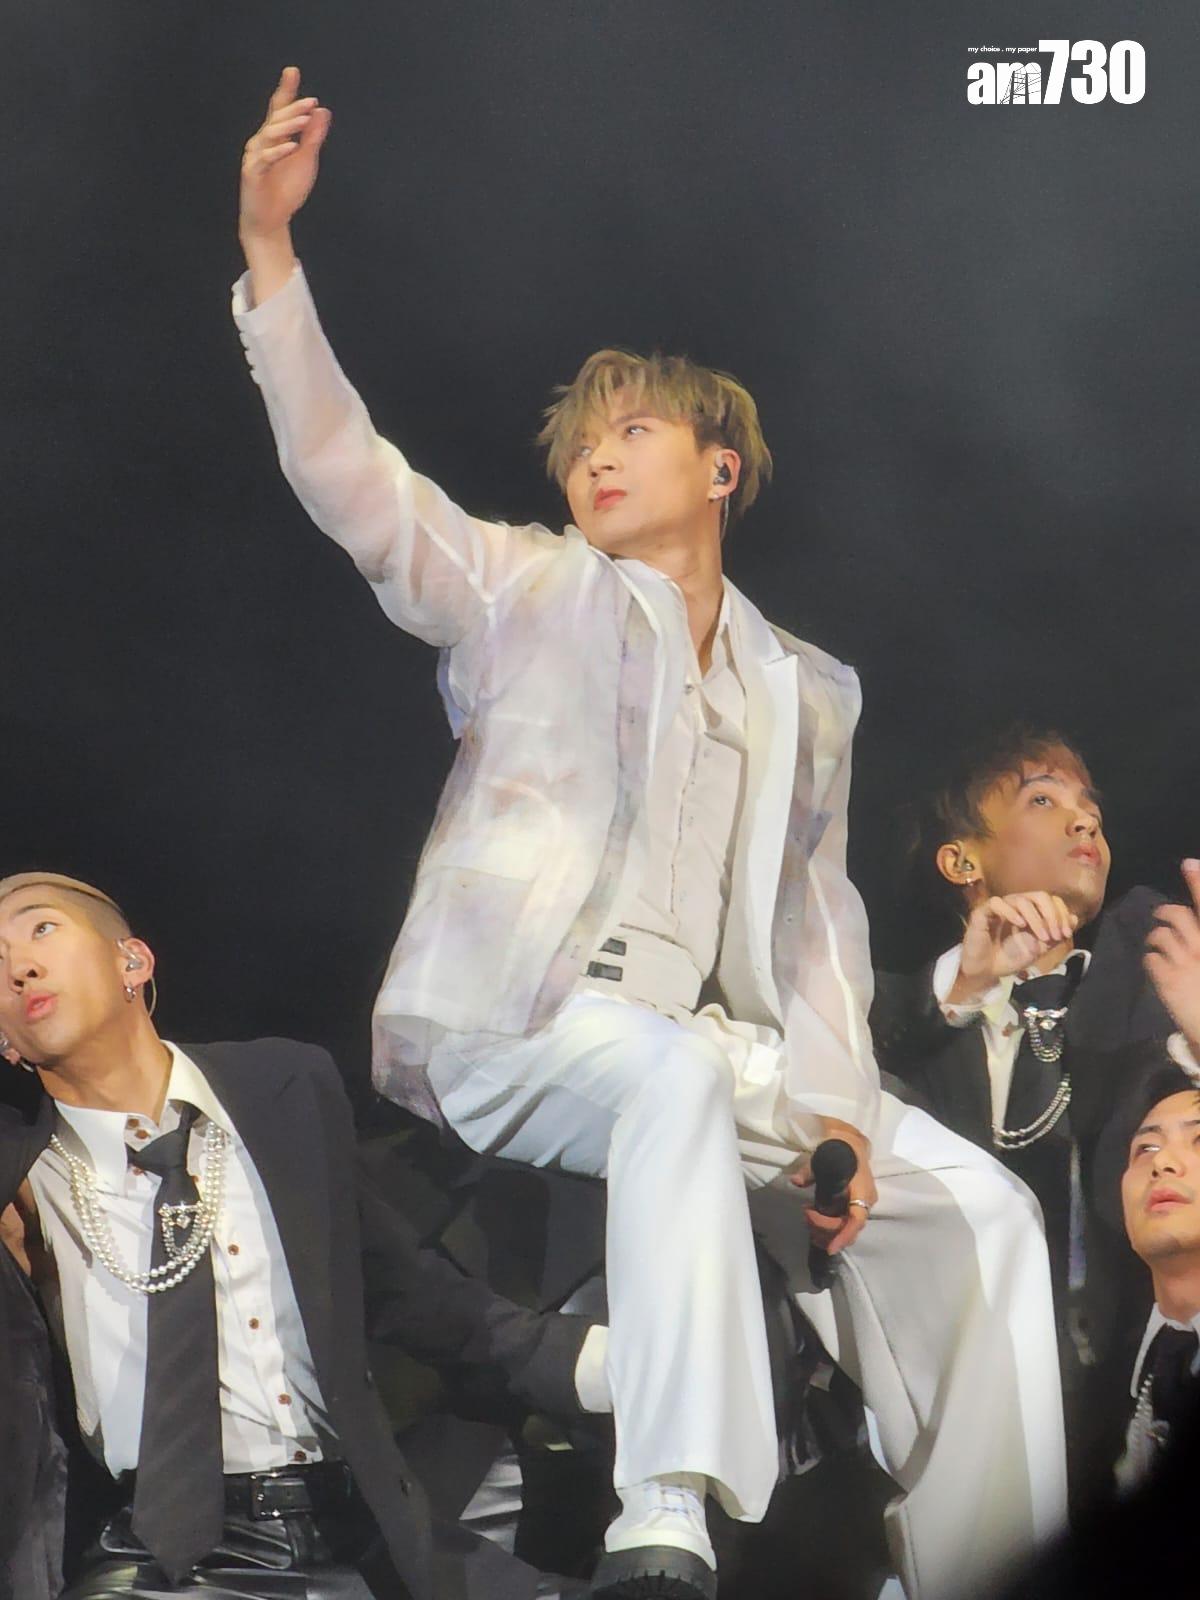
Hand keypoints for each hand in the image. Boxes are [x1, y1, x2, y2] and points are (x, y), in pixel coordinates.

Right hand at [239, 66, 331, 242]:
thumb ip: (312, 137)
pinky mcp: (252, 174)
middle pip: (276, 119)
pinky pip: (265, 159)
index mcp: (274, 137)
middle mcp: (262, 142)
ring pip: (269, 135)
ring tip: (305, 120)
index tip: (292, 71)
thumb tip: (322, 112)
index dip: (286, 90)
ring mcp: (255, 157)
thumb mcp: (305, 161)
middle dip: (293, 108)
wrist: (270, 221)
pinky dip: (278, 152)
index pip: (279, 109)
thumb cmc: (285, 191)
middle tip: (311, 102)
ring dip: (287, 126)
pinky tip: (292, 146)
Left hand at [790, 1120, 877, 1254]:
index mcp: (861, 1190)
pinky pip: (845, 1222)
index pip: (856, 1220)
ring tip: (808, 1214)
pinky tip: (814, 1215)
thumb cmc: (838, 1149)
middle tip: (806, 1213)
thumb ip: (809, 1171)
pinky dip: (830, 1224)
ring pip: (846, 1227)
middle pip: (848, 1228)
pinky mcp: (856, 1204)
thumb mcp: (822, 1157)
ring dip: (826, 1228)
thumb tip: (796, 1181)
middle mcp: (866, 1201)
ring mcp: (862, 1204)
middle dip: (825, 1228)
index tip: (830, 1248)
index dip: (844, 1235)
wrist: (851, 1141)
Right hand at [948, 892, 1077, 1005]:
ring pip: (1022, 899)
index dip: (1061, 914)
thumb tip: (1074, 919)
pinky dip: (1010, 911)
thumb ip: (1055, 935)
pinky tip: (1019, 924)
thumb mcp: (1039, 949)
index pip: (1050, 901)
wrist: (986, 972)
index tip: (1066, 934)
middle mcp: (1016, 906)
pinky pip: (997, 903)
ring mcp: (1000, 907)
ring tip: (1042, 937)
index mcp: (1030, 911)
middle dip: (1052, 915)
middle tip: (1055, 934)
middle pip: (1040, 896)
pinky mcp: (983, 912)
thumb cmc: (1009, 959)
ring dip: (1037, 918)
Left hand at [1144, 860, 1199, 1054]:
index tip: (1189, 864)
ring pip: (1160, 934)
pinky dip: (1151, 959)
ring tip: (1157, 944)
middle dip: (1166, 912)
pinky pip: (1151, 958)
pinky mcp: (1168, 979)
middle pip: (1177, 915)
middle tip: (1161, 915)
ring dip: (1156, 936)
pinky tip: (1157, 967)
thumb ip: (1198, 939)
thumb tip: (1191, 932)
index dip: (1198, 882)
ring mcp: (1185, 962)